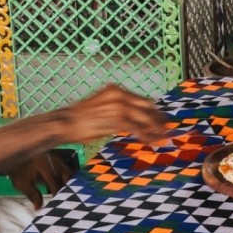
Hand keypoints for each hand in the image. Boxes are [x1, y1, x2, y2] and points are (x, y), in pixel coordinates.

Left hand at [8, 151, 73, 209]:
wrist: (16, 156)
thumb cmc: (18, 170)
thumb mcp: (21, 183)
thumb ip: (31, 194)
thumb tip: (38, 207)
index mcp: (42, 163)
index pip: (54, 180)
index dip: (57, 193)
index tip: (58, 203)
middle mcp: (53, 159)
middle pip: (66, 175)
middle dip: (67, 189)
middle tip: (66, 201)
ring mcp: (57, 159)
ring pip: (69, 173)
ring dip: (69, 185)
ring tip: (67, 197)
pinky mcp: (59, 161)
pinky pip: (67, 171)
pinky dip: (67, 181)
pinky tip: (65, 191)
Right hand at [47, 84, 169, 145]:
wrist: (65, 123)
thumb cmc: (81, 119)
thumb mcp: (102, 108)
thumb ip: (118, 111)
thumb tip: (134, 121)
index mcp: (116, 90)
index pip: (142, 99)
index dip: (155, 111)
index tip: (162, 120)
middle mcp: (119, 95)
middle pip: (148, 106)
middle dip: (160, 119)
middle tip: (167, 129)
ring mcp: (118, 106)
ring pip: (145, 118)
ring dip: (157, 129)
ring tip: (163, 138)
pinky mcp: (116, 120)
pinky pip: (138, 129)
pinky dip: (147, 136)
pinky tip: (151, 142)